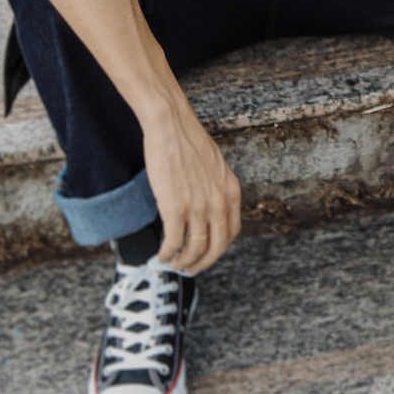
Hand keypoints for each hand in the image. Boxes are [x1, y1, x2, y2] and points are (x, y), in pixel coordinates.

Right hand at [145, 99, 242, 274]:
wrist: (171, 125)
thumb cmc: (189, 140)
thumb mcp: (215, 167)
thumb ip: (216, 188)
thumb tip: (208, 206)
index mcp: (231, 191)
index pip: (232, 231)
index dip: (219, 248)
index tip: (209, 252)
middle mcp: (219, 203)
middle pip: (216, 247)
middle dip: (203, 262)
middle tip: (191, 268)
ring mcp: (198, 207)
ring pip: (195, 249)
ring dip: (184, 262)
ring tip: (174, 264)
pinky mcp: (175, 209)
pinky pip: (173, 243)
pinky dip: (167, 254)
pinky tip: (161, 255)